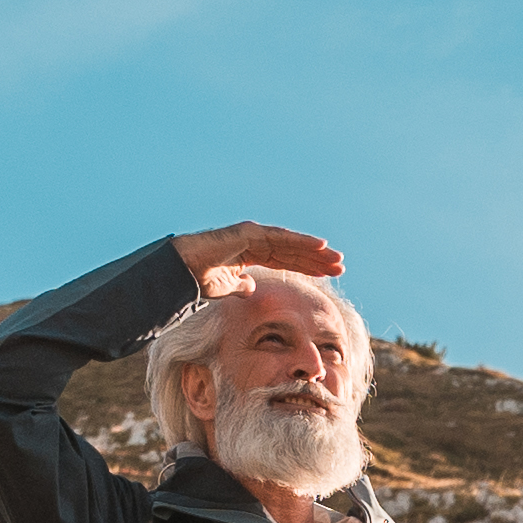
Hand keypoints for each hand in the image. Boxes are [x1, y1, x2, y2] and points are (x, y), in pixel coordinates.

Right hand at [177, 222, 345, 279]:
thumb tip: (251, 288)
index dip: (306, 267)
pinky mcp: (250, 233)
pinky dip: (301, 242)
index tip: (326, 274)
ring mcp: (253, 235)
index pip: (286, 260)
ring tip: (336, 259)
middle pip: (293, 251)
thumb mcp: (228, 287)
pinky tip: (320, 246)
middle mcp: (256, 241)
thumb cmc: (200, 277)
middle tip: (340, 266)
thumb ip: (242, 286)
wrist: (182, 270)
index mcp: (252, 254)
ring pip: (291, 244)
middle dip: (316, 259)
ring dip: (315, 251)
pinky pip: (281, 238)